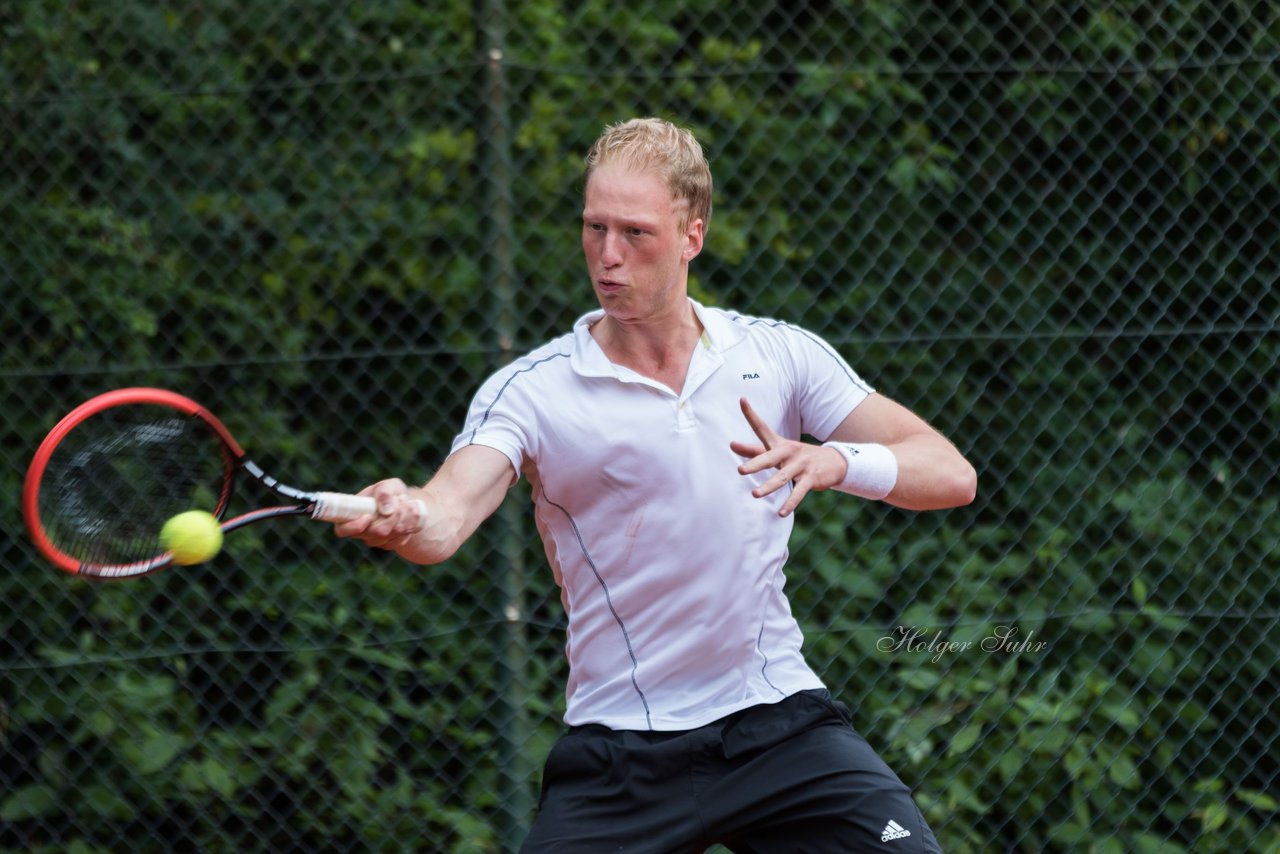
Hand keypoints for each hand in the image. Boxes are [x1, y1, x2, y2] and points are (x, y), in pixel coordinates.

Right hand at [333, 477, 426, 549]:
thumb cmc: (391, 492)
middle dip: (392, 516)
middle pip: (375, 532)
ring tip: (406, 502)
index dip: (355, 526)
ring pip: (390, 535)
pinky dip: (409, 526)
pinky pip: (400, 539)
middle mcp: (361, 531)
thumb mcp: (388, 485)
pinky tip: (410, 514)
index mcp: (351, 515)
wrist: (406, 502)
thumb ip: (384, 492)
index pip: (343, 530)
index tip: (369, 516)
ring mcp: (375, 540)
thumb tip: (387, 510)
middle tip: (401, 499)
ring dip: (403, 518)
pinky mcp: (389, 544)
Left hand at [729, 397, 847, 516]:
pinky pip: (798, 492)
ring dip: (769, 486)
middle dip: (755, 464)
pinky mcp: (811, 478)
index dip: (751, 414)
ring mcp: (801, 465)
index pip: (762, 427)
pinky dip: (790, 503)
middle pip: (770, 457)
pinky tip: (781, 513)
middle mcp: (789, 452)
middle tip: (740, 471)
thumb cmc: (797, 457)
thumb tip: (731, 445)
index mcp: (779, 444)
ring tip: (755, 494)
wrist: (833, 461)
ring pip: (783, 477)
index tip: (742, 399)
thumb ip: (754, 450)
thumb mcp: (777, 450)